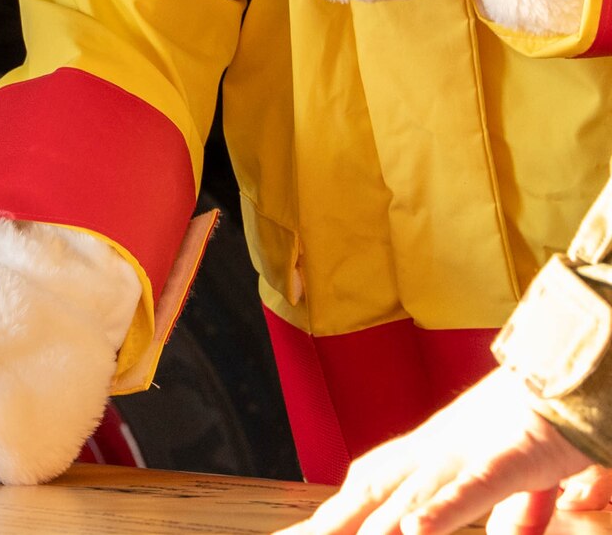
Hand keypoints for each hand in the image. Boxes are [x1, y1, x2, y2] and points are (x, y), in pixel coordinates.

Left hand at [276, 370, 593, 534]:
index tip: (302, 532)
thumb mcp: (531, 477)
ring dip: (372, 528)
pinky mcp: (506, 458)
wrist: (586, 368)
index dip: (336, 510)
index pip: (371, 481)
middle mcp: (437, 450)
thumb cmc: (556, 420)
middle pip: (371, 493)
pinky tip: (413, 532)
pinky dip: (441, 511)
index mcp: (435, 450)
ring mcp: (465, 453)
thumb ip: (517, 510)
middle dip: (331, 524)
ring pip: (408, 498)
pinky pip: (468, 489)